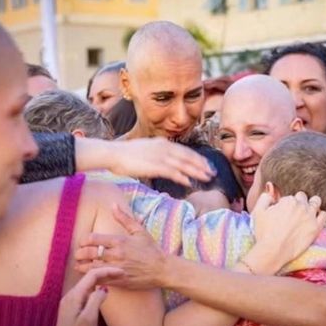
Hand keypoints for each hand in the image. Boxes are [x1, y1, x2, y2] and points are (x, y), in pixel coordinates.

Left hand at [50, 267, 124, 325]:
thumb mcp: (89, 319)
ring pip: (87, 285)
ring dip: (101, 281)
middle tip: (121, 275)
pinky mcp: (72, 310)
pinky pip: (85, 293)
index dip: (108, 271)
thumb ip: (96, 300)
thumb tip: (104, 288)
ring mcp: (70, 303)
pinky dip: (96, 289)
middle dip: (105, 274)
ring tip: (115, 280)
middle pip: (89, 278)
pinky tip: (103, 293)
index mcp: (74, 296)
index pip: (92, 275)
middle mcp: (70, 296)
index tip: (122, 272)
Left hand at [74, 204, 168, 289]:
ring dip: (82, 266)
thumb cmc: (152, 249)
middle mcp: (116, 254)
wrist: (163, 269)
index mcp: (120, 241)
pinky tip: (88, 275)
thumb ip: (124, 218)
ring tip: (78, 265)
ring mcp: (117, 268)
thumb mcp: (140, 231)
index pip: (93, 239)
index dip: (84, 240)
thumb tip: (113, 205)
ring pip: (91, 267)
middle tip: (77, 254)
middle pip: (89, 253)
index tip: (83, 242)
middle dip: (80, 253)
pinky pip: (100, 279)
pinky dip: (91, 277)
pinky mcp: (119, 281)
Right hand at [77, 137, 215, 186]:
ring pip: (184, 164)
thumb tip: (165, 162)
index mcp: (162, 143)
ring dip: (197, 171)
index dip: (198, 158)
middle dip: (202, 165)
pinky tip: (189, 182)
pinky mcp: (155, 166)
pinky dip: (182, 177)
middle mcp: (164, 147)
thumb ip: (157, 154)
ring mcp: (160, 156)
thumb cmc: (126, 154)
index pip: (185, 150)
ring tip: (207, 178)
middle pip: (188, 156)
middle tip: (212, 172)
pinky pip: (173, 172)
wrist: (113, 153)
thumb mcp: (146, 149)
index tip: (207, 164)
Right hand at [248, 192, 325, 272]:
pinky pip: (324, 215)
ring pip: (316, 202)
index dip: (286, 204)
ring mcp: (310, 216)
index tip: (283, 212)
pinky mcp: (316, 227)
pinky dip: (320, 214)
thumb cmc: (264, 232)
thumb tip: (271, 192)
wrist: (273, 251)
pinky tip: (314, 219)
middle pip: (303, 197)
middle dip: (299, 202)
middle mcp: (301, 206)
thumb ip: (265, 198)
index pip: (290, 196)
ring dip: (312, 204)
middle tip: (294, 212)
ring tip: (306, 212)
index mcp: (288, 200)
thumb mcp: (258, 211)